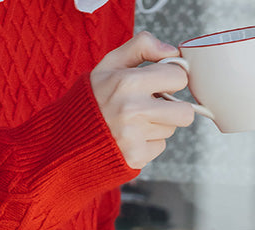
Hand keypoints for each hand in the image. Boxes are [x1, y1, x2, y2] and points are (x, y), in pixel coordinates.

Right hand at [90, 32, 194, 169]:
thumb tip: (172, 51)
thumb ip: (141, 47)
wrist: (69, 137)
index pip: (179, 77)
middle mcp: (133, 110)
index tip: (161, 81)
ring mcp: (135, 136)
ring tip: (136, 120)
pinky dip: (149, 142)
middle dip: (174, 107)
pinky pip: (160, 146)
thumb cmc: (94, 98)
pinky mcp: (136, 157)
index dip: (172, 78)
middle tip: (156, 104)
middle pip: (185, 112)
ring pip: (171, 129)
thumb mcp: (111, 63)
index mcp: (128, 82)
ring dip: (159, 124)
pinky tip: (131, 136)